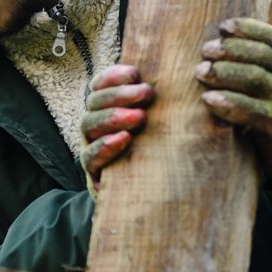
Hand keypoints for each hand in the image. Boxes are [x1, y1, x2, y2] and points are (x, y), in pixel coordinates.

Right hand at [80, 64, 153, 185]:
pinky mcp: (94, 173)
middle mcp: (95, 126)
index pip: (100, 85)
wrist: (147, 197)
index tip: (135, 73)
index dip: (113, 76)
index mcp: (107, 108)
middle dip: (119, 94)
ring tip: (140, 116)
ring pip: (89, 124)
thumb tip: (182, 77)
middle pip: (94, 102)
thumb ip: (160, 103)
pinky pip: (90, 156)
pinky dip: (105, 145)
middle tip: (146, 93)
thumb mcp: (159, 125)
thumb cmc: (156, 152)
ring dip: (113, 117)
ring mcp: (91, 148)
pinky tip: (125, 139)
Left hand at [196, 17, 271, 189]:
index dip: (247, 28)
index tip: (223, 27)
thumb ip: (261, 59)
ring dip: (223, 72)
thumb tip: (220, 36)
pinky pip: (249, 109)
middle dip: (230, 49)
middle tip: (205, 50)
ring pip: (254, 78)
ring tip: (200, 71)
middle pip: (261, 54)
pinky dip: (226, 102)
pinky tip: (207, 98)